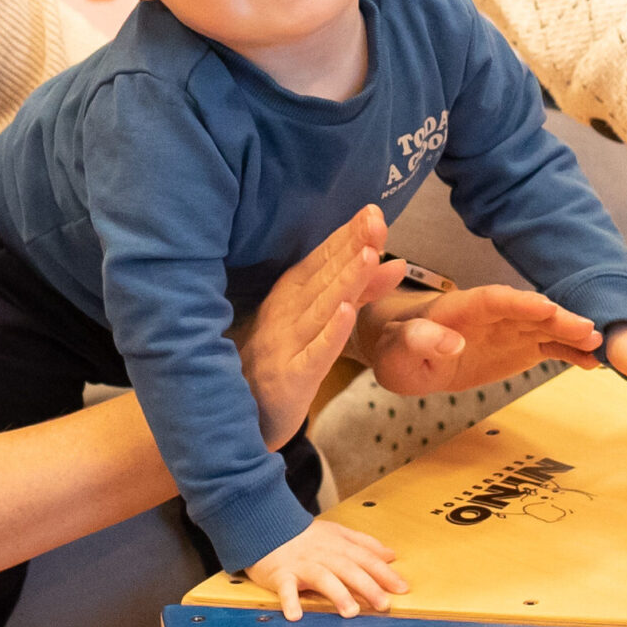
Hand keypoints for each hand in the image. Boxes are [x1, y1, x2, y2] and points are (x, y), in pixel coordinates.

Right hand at [238, 205, 404, 447]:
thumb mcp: (318, 323)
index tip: (373, 209)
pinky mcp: (289, 379)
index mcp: (289, 297)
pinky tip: (345, 312)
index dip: (347, 235)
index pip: (321, 260)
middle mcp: (284, 314)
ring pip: (320, 309)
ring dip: (344, 281)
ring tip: (369, 255)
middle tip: (376, 217)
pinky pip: (312, 354)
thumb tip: (394, 261)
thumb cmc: (277, 363)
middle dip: (350, 246)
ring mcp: (285, 345)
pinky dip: (329, 333)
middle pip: (323, 276)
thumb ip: (357, 292)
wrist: (232, 417)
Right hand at [244, 516, 408, 619]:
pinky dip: (289, 601)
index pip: (366, 558)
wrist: (266, 526)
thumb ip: (365, 544)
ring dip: (337, 594)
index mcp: (338, 545)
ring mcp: (302, 565)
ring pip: (322, 578)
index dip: (385, 573)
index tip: (402, 588)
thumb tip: (391, 555)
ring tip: (351, 612)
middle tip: (384, 605)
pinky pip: (285, 588)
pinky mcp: (281, 575)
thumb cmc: (305, 536)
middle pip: (348, 569)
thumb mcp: (338, 533)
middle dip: (368, 586)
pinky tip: (296, 615)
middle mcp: (323, 554)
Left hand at [360, 283, 604, 395]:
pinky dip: (570, 352)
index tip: (546, 308)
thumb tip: (453, 342)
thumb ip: (418, 341)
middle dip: (556, 318)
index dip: (519, 302)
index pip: (492, 299)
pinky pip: (548, 346)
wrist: (406, 353)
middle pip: (526, 311)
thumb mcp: (397, 351)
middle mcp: (491, 314)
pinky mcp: (518, 346)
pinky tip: (593, 361)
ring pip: (544, 327)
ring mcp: (508, 329)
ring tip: (599, 345)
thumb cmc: (398, 349)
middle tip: (586, 329)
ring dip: (570, 333)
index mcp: (459, 308)